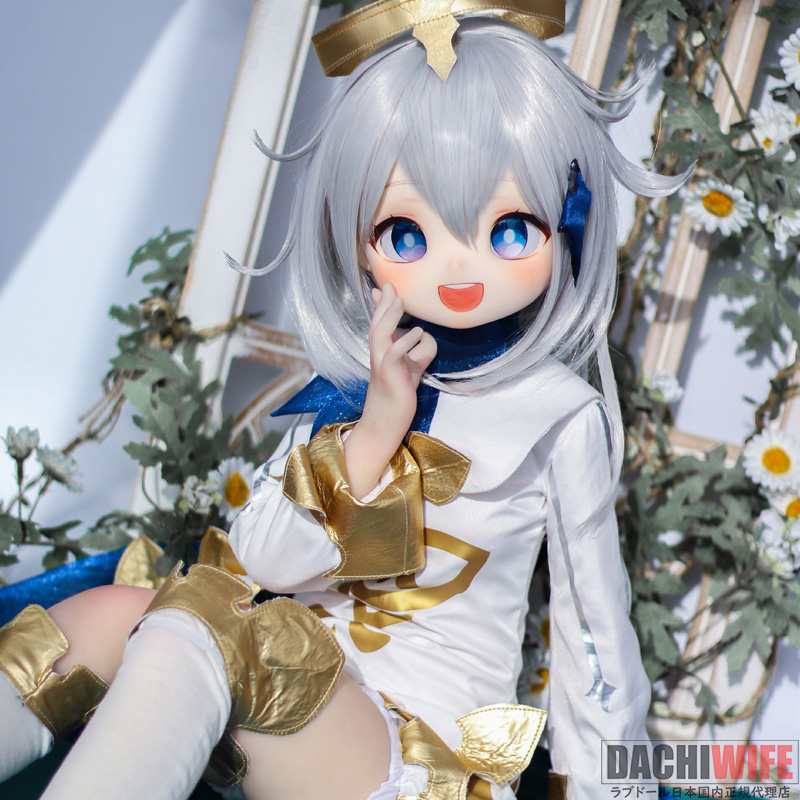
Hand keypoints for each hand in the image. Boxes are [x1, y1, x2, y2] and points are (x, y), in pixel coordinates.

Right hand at [343, 283, 435, 499]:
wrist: (386, 422)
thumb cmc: (400, 394)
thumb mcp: (413, 368)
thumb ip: (420, 351)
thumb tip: (425, 335)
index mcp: (383, 351)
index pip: (380, 323)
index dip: (381, 305)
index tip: (382, 287)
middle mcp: (379, 354)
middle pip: (377, 323)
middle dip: (383, 303)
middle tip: (387, 284)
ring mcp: (381, 364)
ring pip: (380, 333)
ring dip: (390, 315)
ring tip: (399, 300)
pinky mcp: (389, 376)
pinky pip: (394, 354)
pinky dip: (405, 341)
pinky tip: (416, 332)